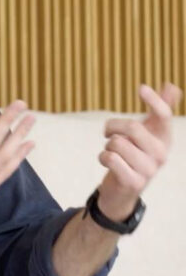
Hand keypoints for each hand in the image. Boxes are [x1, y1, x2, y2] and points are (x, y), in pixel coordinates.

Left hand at [97, 82, 182, 219]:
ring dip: (107, 145)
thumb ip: (158, 111)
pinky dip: (103, 157)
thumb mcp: (147, 133)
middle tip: (108, 133)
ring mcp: (149, 169)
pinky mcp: (134, 182)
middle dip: (112, 126)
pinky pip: (110, 158)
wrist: (123, 189)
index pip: (164, 116)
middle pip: (132, 126)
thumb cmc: (134, 155)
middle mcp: (161, 154)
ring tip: (113, 153)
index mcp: (165, 138)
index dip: (154, 100)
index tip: (141, 88)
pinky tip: (109, 163)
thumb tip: (171, 86)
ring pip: (116, 142)